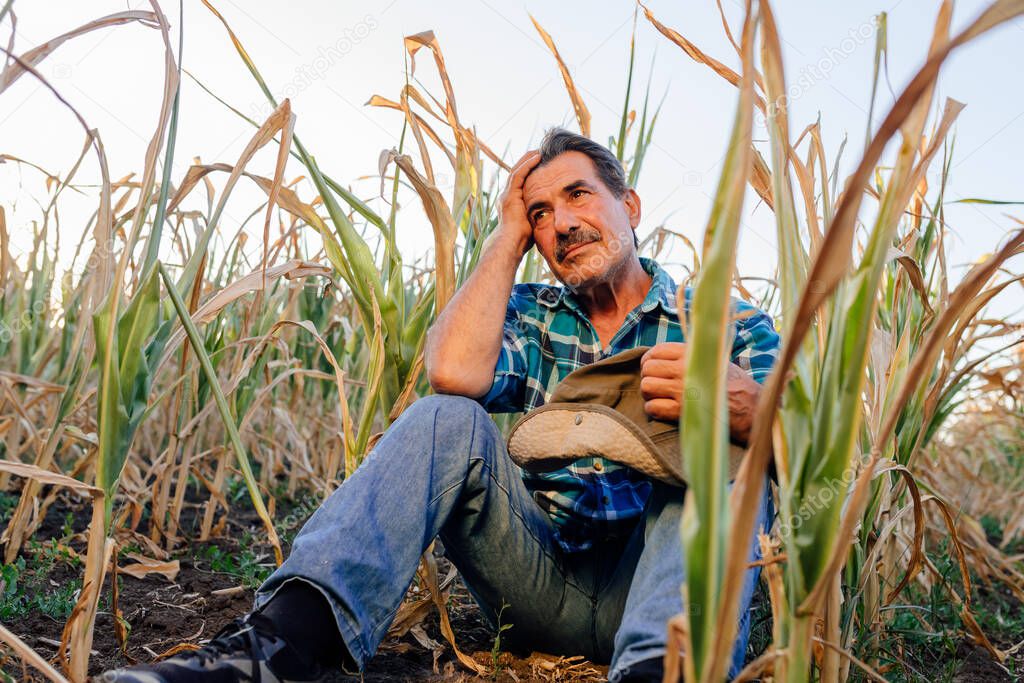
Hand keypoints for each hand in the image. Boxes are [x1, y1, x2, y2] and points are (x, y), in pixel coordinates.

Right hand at [497, 150, 541, 258]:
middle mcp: (506, 196)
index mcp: (511, 202)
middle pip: (517, 172)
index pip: (520, 181)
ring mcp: (506, 195)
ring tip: (539, 150)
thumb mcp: (533, 222)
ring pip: (517, 170)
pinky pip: (518, 174)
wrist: (511, 244)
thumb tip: (552, 215)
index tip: (541, 164)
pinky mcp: (510, 195)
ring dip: (528, 159)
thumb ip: (538, 215)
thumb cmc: (523, 239)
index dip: (529, 171)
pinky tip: (537, 157)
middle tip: (539, 152)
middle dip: (527, 161)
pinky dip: (527, 164)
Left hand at [639, 342, 760, 444]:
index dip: (650, 359)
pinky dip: (653, 410)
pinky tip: (662, 410)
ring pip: (647, 387)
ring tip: (658, 397)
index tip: (653, 367)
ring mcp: (682, 390)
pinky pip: (653, 408)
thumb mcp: (716, 357)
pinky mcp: (683, 411)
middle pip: (648, 368)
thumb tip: (668, 354)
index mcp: (693, 353)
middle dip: (648, 377)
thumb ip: (694, 353)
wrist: (752, 407)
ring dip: (649, 394)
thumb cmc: (734, 383)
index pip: (656, 351)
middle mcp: (685, 369)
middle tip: (656, 384)